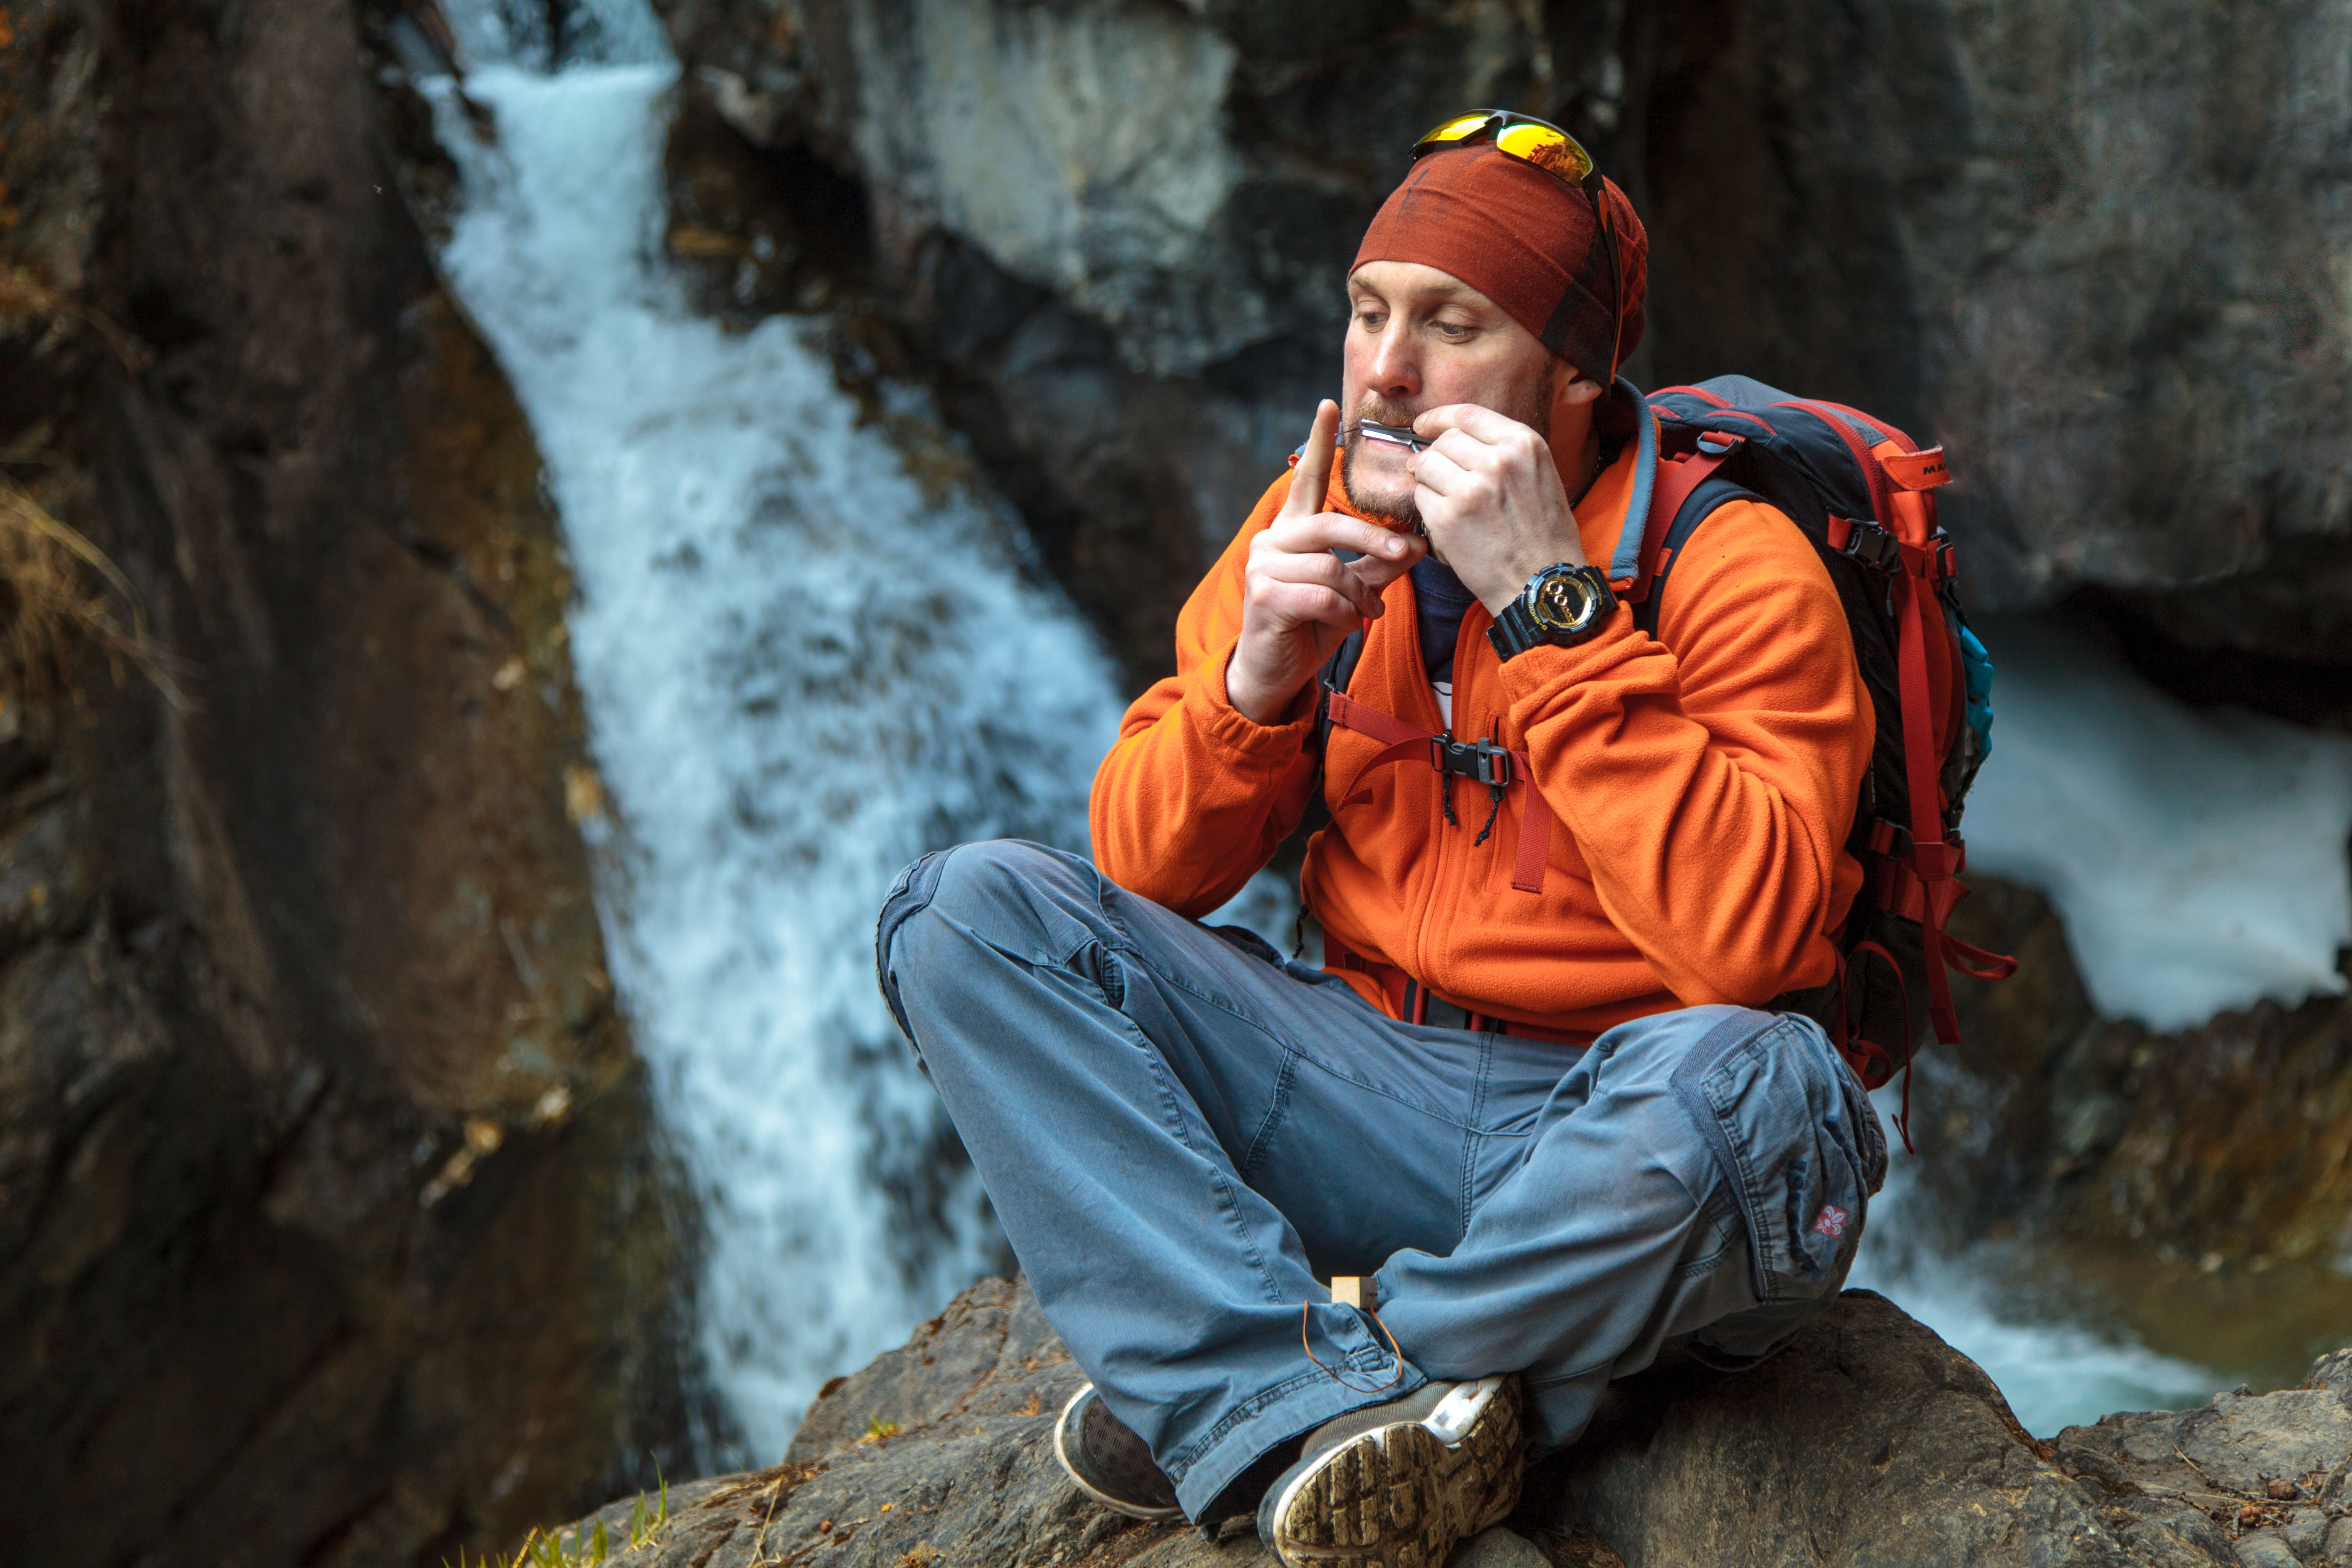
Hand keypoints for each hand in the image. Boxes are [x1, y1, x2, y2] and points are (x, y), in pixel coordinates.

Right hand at [1227, 400, 1426, 723]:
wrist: (1273, 672)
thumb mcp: (1352, 591)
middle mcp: (1272, 541)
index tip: (1328, 405)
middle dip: (1375, 541)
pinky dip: (1344, 612)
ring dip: (1361, 593)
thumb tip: (1420, 543)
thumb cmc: (1311, 625)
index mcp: (1292, 531)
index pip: (1305, 479)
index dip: (1318, 442)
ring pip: (1330, 566)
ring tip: (1369, 611)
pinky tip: (1349, 623)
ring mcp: (1263, 568)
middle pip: (1331, 525)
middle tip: (1409, 554)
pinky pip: (1320, 595)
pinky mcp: (1264, 597)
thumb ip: (1380, 565)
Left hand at [1408, 404, 1587, 613]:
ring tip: (1446, 500)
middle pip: (1444, 440)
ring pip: (1426, 465)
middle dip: (1435, 456)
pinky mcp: (1448, 517)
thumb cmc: (1543, 535)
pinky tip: (1446, 520)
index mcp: (1524, 444)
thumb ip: (1502, 451)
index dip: (1438, 417)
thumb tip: (1452, 437)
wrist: (1542, 583)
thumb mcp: (1538, 475)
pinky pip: (1419, 496)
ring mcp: (1471, 488)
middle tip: (1440, 477)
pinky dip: (1426, 506)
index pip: (1467, 414)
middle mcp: (1498, 461)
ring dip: (1427, 481)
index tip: (1424, 424)